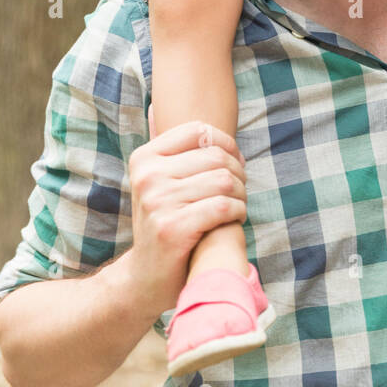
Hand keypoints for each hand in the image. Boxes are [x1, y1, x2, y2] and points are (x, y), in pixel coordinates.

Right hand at [126, 120, 247, 312]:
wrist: (144, 279)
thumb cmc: (160, 225)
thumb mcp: (153, 184)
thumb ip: (161, 149)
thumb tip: (156, 107)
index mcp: (144, 159)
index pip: (200, 131)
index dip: (226, 144)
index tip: (233, 163)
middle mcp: (148, 177)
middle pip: (217, 156)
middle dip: (238, 173)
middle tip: (240, 190)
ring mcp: (158, 202)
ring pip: (224, 181)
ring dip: (241, 195)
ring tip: (238, 206)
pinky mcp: (173, 229)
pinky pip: (224, 207)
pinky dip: (238, 212)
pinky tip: (235, 220)